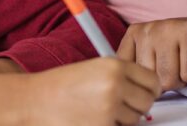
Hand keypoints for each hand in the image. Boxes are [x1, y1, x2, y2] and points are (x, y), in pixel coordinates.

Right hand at [19, 58, 159, 125]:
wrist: (34, 101)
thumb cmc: (60, 85)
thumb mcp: (94, 68)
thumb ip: (121, 76)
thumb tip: (148, 90)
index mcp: (115, 66)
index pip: (152, 80)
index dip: (149, 88)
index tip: (142, 92)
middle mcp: (115, 85)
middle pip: (147, 102)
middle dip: (138, 106)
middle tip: (122, 105)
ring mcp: (109, 109)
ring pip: (134, 119)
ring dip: (122, 118)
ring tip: (99, 110)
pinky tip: (92, 119)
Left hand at [117, 10, 186, 89]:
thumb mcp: (156, 59)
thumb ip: (140, 71)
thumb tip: (129, 94)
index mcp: (135, 34)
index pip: (129, 74)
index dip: (148, 82)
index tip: (160, 72)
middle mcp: (149, 28)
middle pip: (151, 79)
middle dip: (169, 80)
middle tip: (180, 64)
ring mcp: (170, 28)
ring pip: (169, 78)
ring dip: (184, 77)